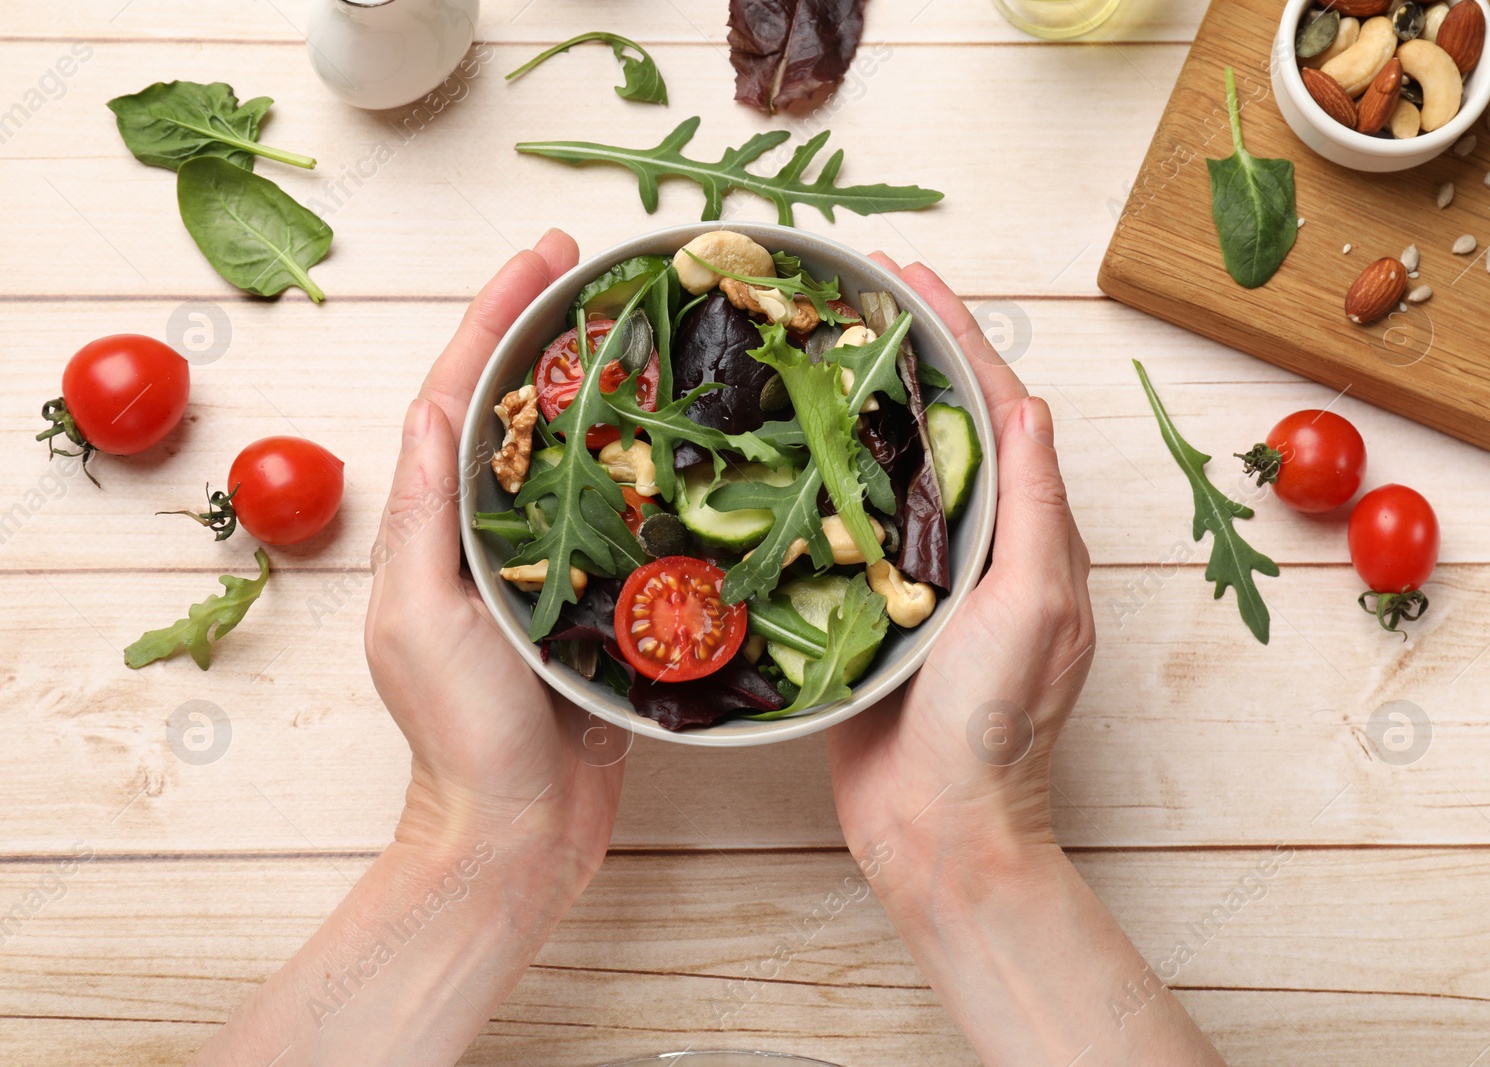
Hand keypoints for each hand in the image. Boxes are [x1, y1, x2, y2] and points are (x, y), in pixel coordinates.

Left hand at [365, 231, 623, 871]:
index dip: (498, 317)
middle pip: (520, 406)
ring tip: (648, 324)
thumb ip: (427, 518)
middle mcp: (489, 531)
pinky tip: (685, 435)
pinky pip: (623, 513)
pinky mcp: (600, 599)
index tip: (545, 256)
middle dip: (551, 329)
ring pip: (574, 450)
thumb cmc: (461, 736)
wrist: (518, 832)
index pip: (464, 395)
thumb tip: (435, 410)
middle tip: (601, 267)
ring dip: (605, 383)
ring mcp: (547, 562)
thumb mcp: (422, 619)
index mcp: (439, 524)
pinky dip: (646, 463)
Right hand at [826, 264, 1225, 1066]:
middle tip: (840, 298)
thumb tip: (1026, 404)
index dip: (952, 335)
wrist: (939, 834)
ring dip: (850, 411)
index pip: (992, 408)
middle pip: (934, 427)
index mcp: (1026, 534)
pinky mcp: (864, 615)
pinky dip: (813, 486)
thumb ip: (1033, 505)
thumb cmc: (997, 726)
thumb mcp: (1036, 604)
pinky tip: (771, 457)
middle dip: (896, 357)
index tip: (905, 274)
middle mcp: (975, 548)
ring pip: (883, 474)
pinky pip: (839, 534)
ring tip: (800, 354)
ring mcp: (917, 582)